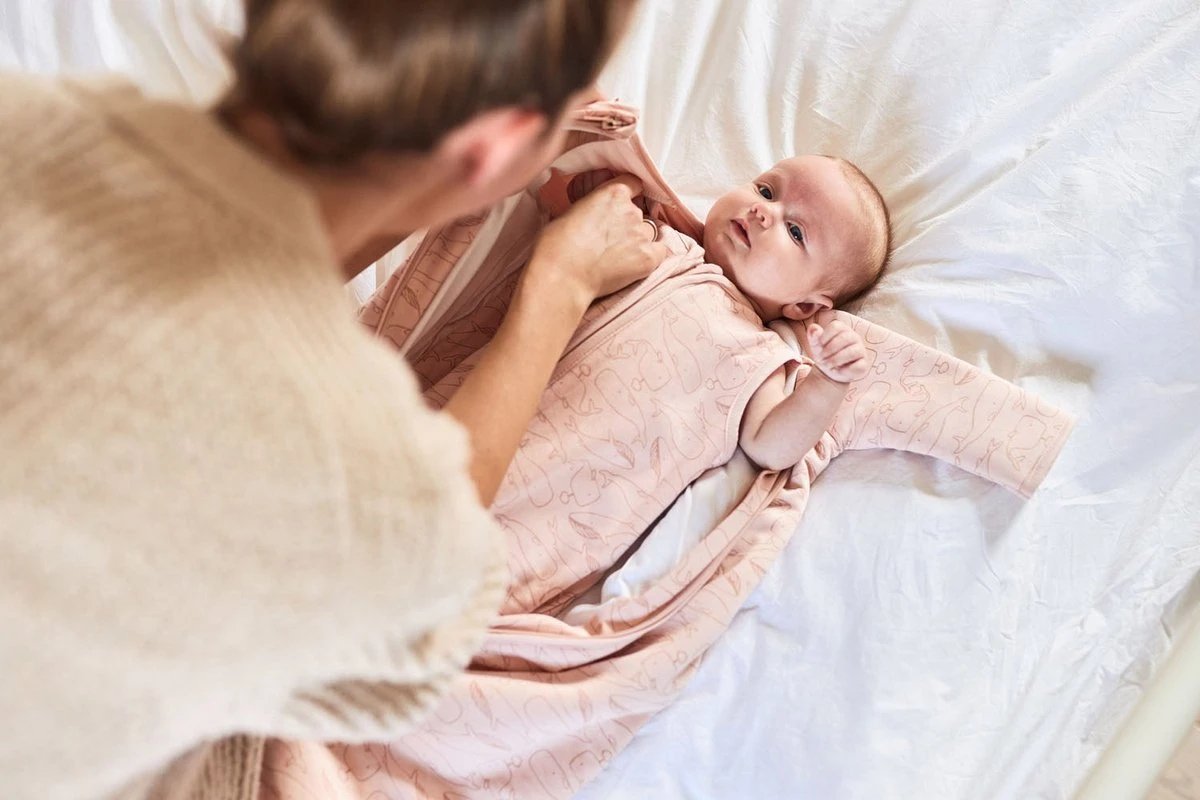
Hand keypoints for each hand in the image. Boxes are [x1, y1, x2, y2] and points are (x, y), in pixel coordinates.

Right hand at [526, 174, 667, 305]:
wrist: (561, 275)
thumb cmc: (556, 245)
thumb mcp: (571, 212)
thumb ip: (592, 207)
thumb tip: (593, 214)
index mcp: (613, 194)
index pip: (633, 184)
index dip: (629, 194)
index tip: (623, 204)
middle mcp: (632, 211)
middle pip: (639, 212)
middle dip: (627, 223)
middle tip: (609, 239)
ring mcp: (642, 235)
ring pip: (648, 232)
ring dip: (638, 240)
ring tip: (618, 255)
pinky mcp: (648, 259)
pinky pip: (660, 252)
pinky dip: (651, 255)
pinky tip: (635, 262)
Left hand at [805, 310, 869, 382]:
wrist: (831, 370)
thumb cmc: (825, 354)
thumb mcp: (816, 345)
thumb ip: (813, 336)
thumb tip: (814, 328)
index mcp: (843, 329)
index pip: (836, 326)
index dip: (824, 336)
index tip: (819, 346)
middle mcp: (854, 337)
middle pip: (844, 338)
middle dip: (829, 349)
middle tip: (821, 358)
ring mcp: (861, 350)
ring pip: (852, 352)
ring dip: (836, 360)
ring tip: (828, 365)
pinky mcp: (863, 364)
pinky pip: (857, 366)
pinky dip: (844, 370)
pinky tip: (837, 370)